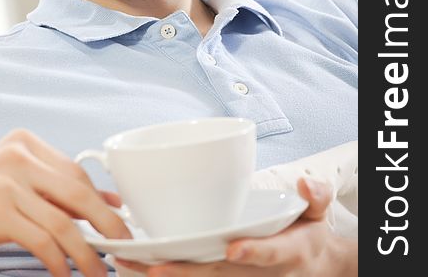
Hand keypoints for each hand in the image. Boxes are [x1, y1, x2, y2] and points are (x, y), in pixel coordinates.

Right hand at [0, 129, 130, 276]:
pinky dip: (59, 262)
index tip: (117, 220)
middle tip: (121, 244)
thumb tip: (110, 202)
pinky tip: (64, 273)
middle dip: (105, 223)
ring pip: (62, 221)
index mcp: (25, 143)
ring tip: (95, 270)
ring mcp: (5, 183)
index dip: (100, 199)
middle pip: (75, 192)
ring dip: (84, 252)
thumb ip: (60, 189)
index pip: (74, 172)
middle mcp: (17, 156)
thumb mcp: (19, 184)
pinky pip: (41, 241)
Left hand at [115, 178, 356, 276]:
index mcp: (287, 251)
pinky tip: (136, 265)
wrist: (309, 265)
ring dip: (168, 275)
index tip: (234, 248)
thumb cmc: (307, 233)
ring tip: (131, 266)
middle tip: (156, 269)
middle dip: (188, 273)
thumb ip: (315, 196)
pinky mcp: (223, 275)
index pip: (270, 253)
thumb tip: (305, 184)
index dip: (253, 252)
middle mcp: (258, 271)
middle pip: (221, 275)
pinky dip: (168, 273)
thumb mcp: (319, 213)